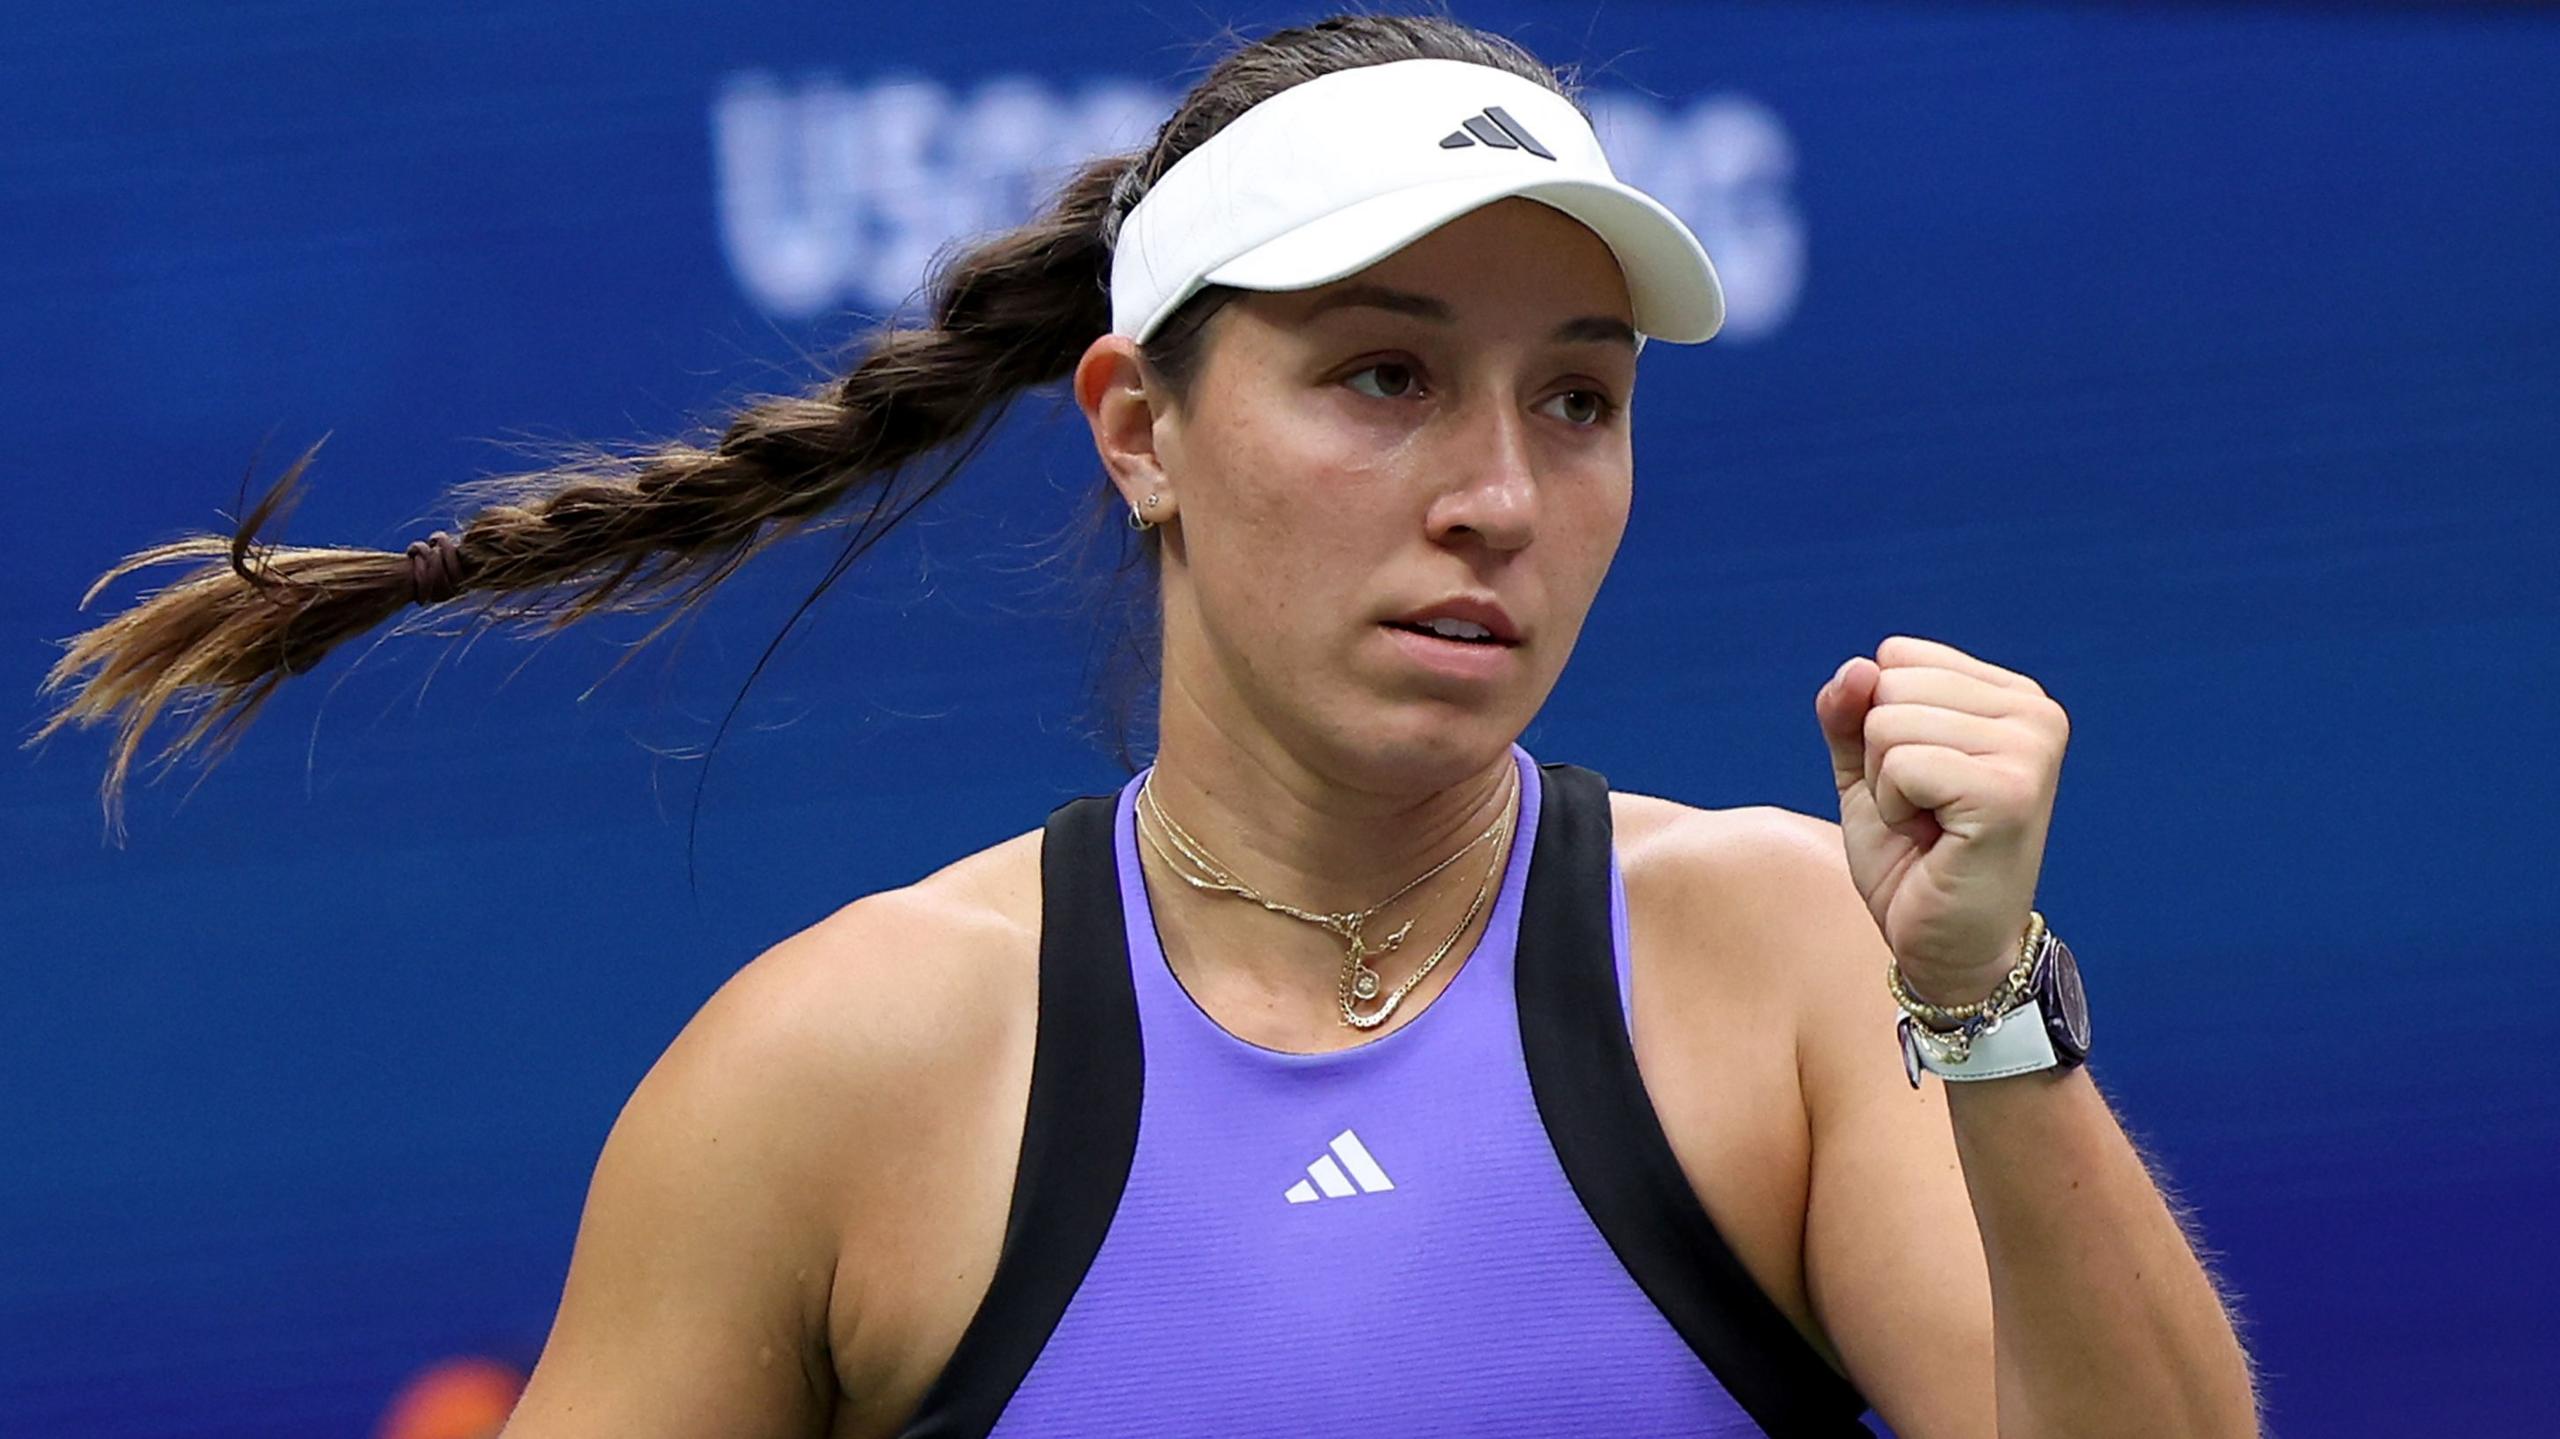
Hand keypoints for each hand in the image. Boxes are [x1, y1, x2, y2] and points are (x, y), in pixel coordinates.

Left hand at [1814, 635, 2070, 1004]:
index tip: (1920, 780)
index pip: (1896, 656)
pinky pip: (1901, 764)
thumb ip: (1851, 711)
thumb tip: (1856, 669)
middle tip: (1924, 810)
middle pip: (1890, 686)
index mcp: (2010, 695)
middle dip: (1880, 756)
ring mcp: (2029, 748)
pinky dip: (1895, 808)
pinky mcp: (2009, 790)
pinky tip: (1932, 839)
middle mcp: (2034, 712)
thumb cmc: (1913, 858)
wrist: (1945, 945)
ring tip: (1930, 825)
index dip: (1879, 724)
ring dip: (1887, 785)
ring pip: (1889, 723)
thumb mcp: (1867, 769)